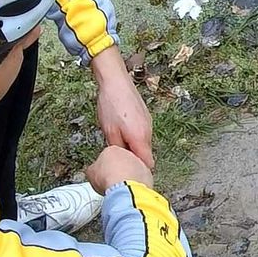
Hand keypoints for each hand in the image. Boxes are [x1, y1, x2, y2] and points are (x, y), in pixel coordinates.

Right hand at [87, 146, 153, 193]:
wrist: (124, 187)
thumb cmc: (108, 179)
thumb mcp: (91, 172)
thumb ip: (94, 169)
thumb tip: (93, 171)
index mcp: (112, 150)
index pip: (109, 157)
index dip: (106, 168)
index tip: (105, 175)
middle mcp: (128, 154)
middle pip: (123, 162)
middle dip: (120, 171)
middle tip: (114, 182)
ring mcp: (139, 163)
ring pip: (134, 170)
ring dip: (130, 178)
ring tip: (122, 189)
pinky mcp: (148, 174)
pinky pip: (141, 180)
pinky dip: (138, 185)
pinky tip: (130, 192)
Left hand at [91, 46, 155, 168]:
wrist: (116, 81)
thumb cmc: (111, 105)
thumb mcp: (109, 131)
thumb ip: (117, 149)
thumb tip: (121, 162)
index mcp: (140, 138)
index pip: (147, 163)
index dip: (139, 171)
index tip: (129, 175)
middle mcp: (148, 131)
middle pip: (146, 154)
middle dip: (134, 160)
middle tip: (119, 161)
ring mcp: (148, 123)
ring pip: (143, 143)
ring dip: (133, 147)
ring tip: (118, 145)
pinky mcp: (145, 117)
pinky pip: (142, 133)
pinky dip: (134, 137)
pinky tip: (121, 131)